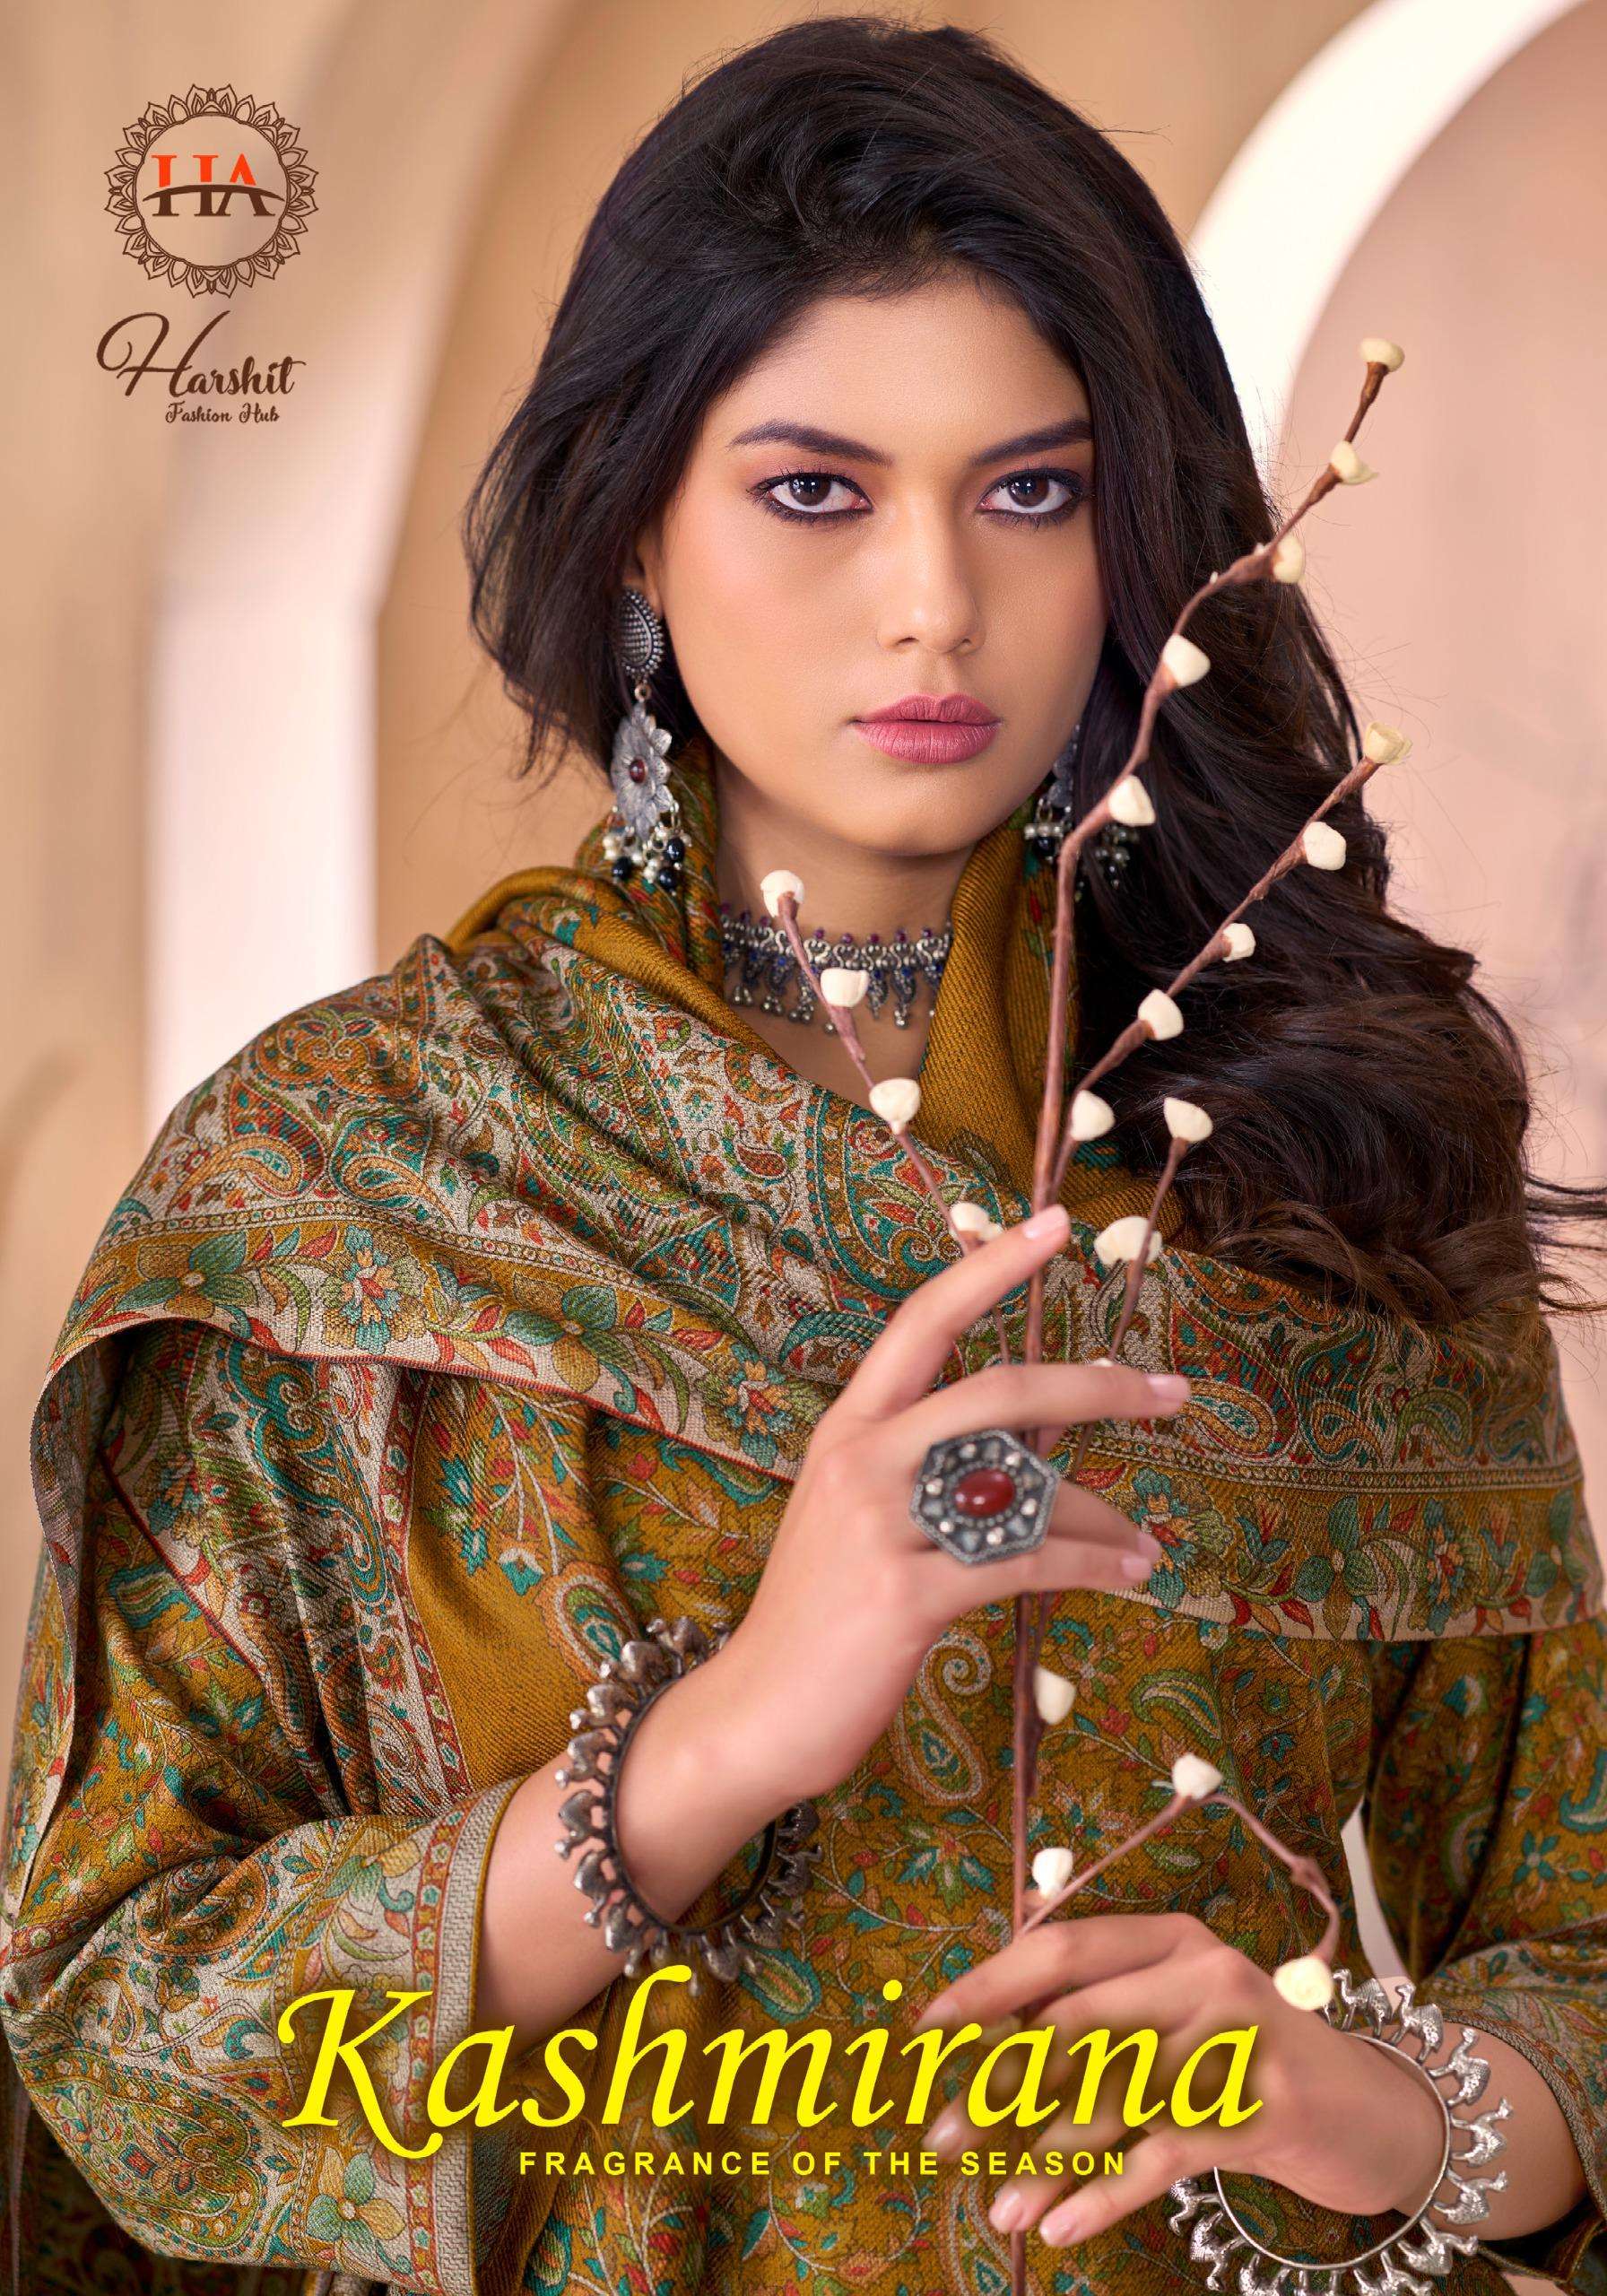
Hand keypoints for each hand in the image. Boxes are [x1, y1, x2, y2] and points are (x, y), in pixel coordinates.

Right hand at [710, 1203, 1190, 1807]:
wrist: (758, 1710)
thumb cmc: (821, 1613)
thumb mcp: (862, 1514)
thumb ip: (938, 1467)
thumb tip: (1047, 1434)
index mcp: (849, 1427)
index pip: (923, 1321)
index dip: (989, 1266)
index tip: (1056, 1224)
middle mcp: (863, 1459)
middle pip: (999, 1391)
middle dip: (1098, 1387)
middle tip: (1172, 1391)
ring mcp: (884, 1526)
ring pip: (1028, 1490)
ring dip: (1105, 1514)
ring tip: (1144, 1542)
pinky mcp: (909, 1595)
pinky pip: (1029, 1564)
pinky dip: (1094, 1565)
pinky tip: (1130, 1573)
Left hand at [912, 1911, 1448, 2247]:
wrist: (1373, 2112)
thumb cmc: (1245, 2064)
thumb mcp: (1173, 2020)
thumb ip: (1098, 2021)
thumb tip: (981, 2053)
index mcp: (1168, 1937)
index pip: (1062, 1949)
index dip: (989, 1986)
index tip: (928, 2030)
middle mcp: (1202, 1971)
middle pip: (1078, 2025)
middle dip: (1001, 2083)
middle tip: (942, 2135)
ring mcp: (1239, 2035)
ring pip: (1115, 2097)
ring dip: (1046, 2159)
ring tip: (1000, 2207)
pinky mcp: (1265, 2105)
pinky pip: (1164, 2154)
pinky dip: (1106, 2195)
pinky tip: (1062, 2226)